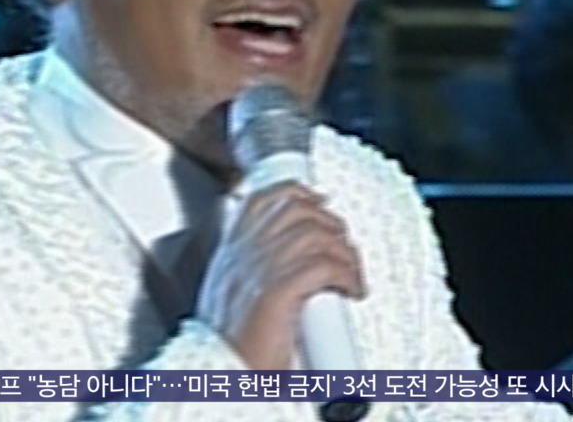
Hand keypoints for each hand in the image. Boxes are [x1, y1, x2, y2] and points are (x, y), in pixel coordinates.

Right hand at [197, 182, 366, 369]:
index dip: (297, 194)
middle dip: (331, 223)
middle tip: (345, 248)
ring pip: (315, 235)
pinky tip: (352, 289)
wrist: (220, 380)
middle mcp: (242, 255)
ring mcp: (257, 272)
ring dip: (345, 252)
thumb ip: (255, 268)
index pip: (263, 199)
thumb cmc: (231, 345)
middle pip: (296, 210)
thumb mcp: (231, 294)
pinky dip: (347, 274)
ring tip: (352, 274)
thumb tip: (293, 253)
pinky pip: (323, 266)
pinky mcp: (275, 295)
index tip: (320, 202)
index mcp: (232, 252)